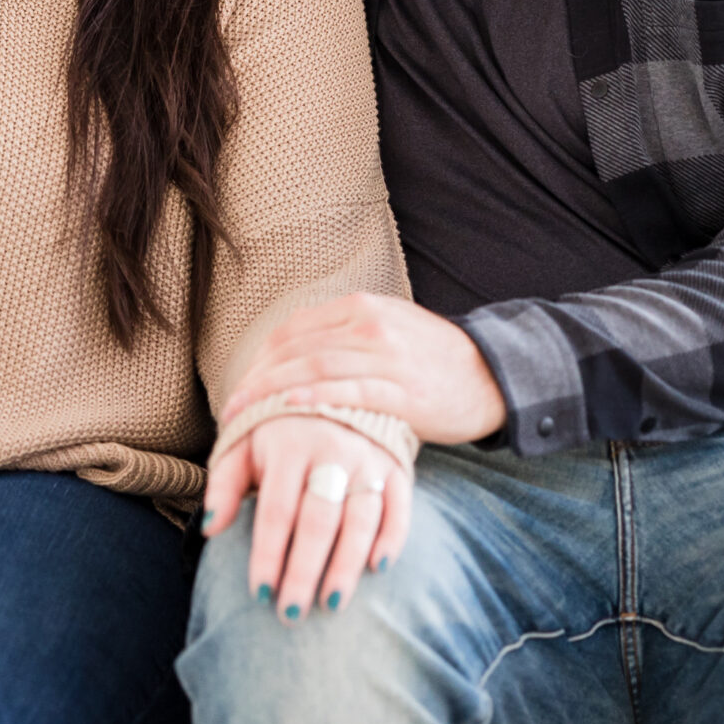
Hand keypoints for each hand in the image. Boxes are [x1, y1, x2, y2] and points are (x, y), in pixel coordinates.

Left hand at [201, 414, 409, 618]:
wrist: (328, 385)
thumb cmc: (275, 430)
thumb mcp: (242, 444)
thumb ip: (224, 484)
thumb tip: (210, 529)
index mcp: (289, 446)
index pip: (277, 511)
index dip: (269, 554)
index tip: (259, 593)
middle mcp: (333, 449)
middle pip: (319, 520)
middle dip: (304, 570)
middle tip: (291, 613)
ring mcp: (368, 457)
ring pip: (361, 518)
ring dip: (347, 564)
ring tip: (330, 604)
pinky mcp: (396, 465)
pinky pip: (400, 505)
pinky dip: (393, 537)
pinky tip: (378, 568)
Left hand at [222, 291, 506, 444]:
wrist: (494, 376)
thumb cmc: (434, 364)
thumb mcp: (388, 334)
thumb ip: (346, 342)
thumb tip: (297, 365)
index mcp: (361, 308)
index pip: (293, 332)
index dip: (259, 361)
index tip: (238, 388)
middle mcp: (369, 324)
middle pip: (295, 349)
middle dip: (256, 380)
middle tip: (229, 408)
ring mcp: (386, 355)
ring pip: (314, 368)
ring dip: (271, 392)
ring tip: (242, 415)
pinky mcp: (402, 388)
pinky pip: (348, 390)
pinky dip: (313, 397)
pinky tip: (287, 408)